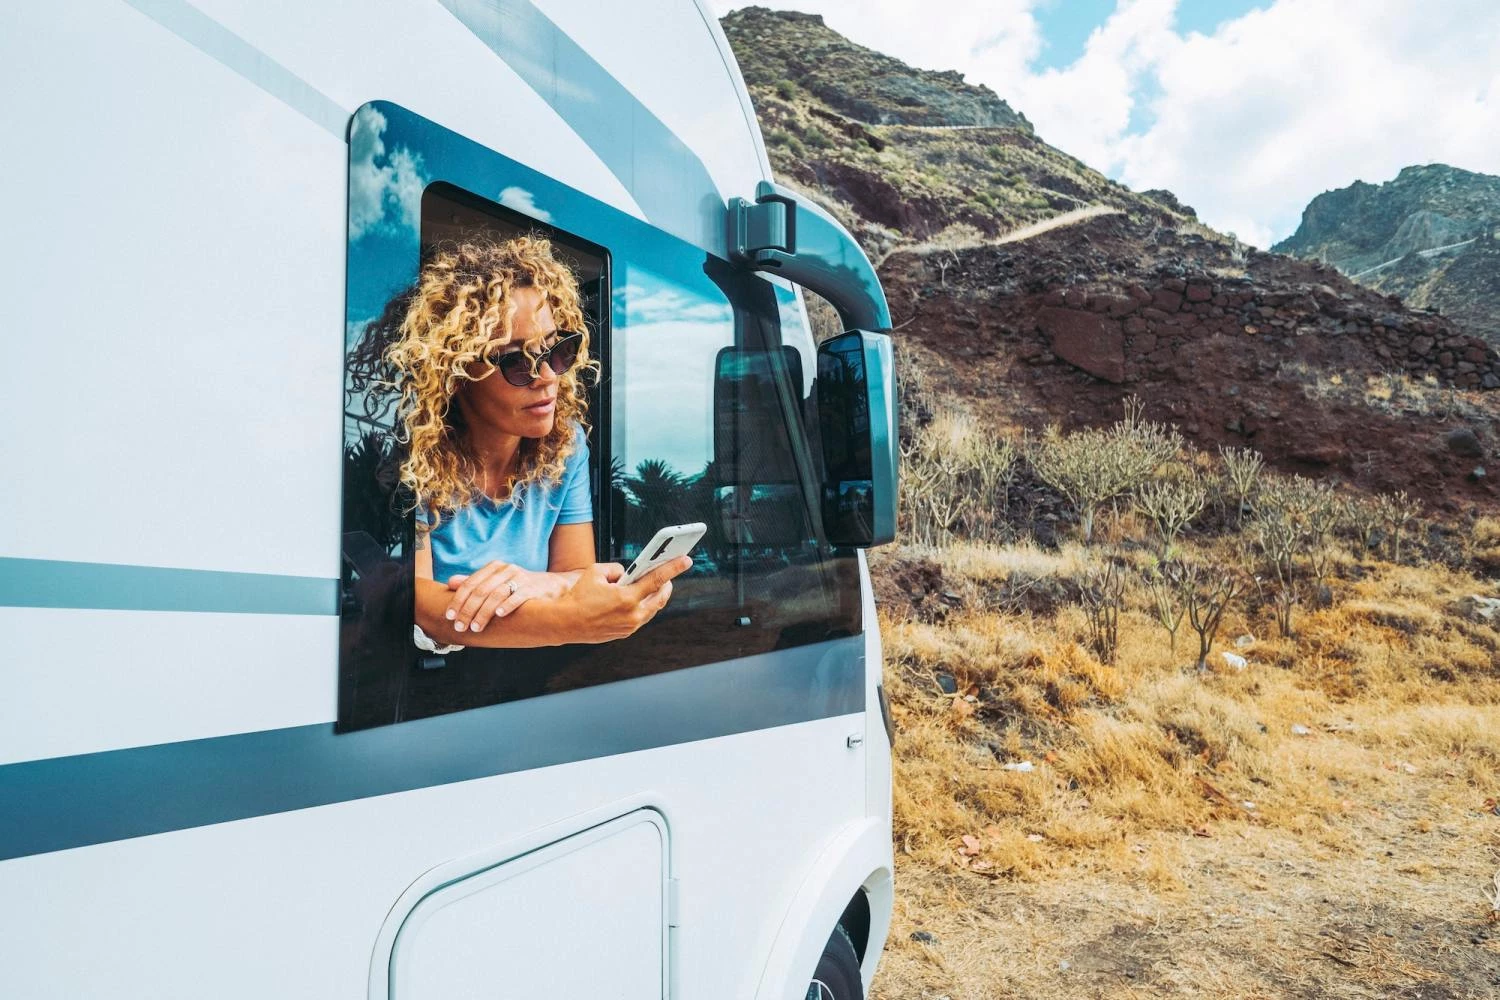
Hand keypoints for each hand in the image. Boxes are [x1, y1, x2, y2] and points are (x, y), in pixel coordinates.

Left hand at [444, 562, 578, 633]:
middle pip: (480, 591)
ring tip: (476, 627)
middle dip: (468, 610)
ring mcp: (520, 578)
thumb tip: (451, 583)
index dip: (458, 600)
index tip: (450, 616)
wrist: (553, 586)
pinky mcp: (532, 588)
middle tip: (460, 627)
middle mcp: (505, 570)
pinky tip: (499, 615)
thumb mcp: (496, 582)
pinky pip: (518, 596)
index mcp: (493, 568)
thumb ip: (475, 583)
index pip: (470, 584)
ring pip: (496, 595)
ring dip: (483, 612)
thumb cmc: (520, 587)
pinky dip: (507, 605)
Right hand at [559, 556, 692, 642]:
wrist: (565, 622)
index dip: (673, 568)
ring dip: (656, 596)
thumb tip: (627, 574)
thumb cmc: (578, 596)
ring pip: (652, 609)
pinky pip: (641, 617)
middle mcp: (632, 614)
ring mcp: (630, 626)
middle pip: (660, 597)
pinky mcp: (625, 632)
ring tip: (656, 585)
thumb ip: (617, 569)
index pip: (657, 580)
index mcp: (627, 598)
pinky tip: (640, 598)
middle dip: (667, 584)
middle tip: (668, 574)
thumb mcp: (596, 571)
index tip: (686, 560)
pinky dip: (644, 606)